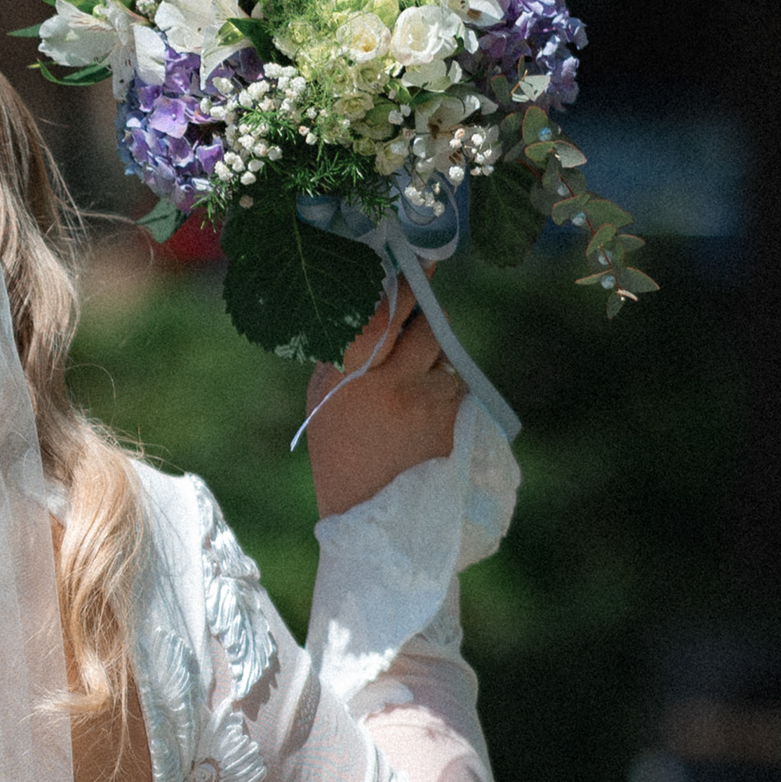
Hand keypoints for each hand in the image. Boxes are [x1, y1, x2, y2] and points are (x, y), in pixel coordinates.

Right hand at [306, 279, 468, 517]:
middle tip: (426, 292)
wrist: (369, 521)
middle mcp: (383, 383)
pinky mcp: (450, 420)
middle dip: (425, 308)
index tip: (412, 260)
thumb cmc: (341, 453)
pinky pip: (454, 382)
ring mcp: (421, 400)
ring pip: (442, 351)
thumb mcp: (326, 400)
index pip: (377, 312)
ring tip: (412, 379)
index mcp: (343, 376)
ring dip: (434, 351)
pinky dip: (445, 385)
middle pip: (420, 322)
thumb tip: (377, 302)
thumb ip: (345, 354)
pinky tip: (425, 410)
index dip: (400, 284)